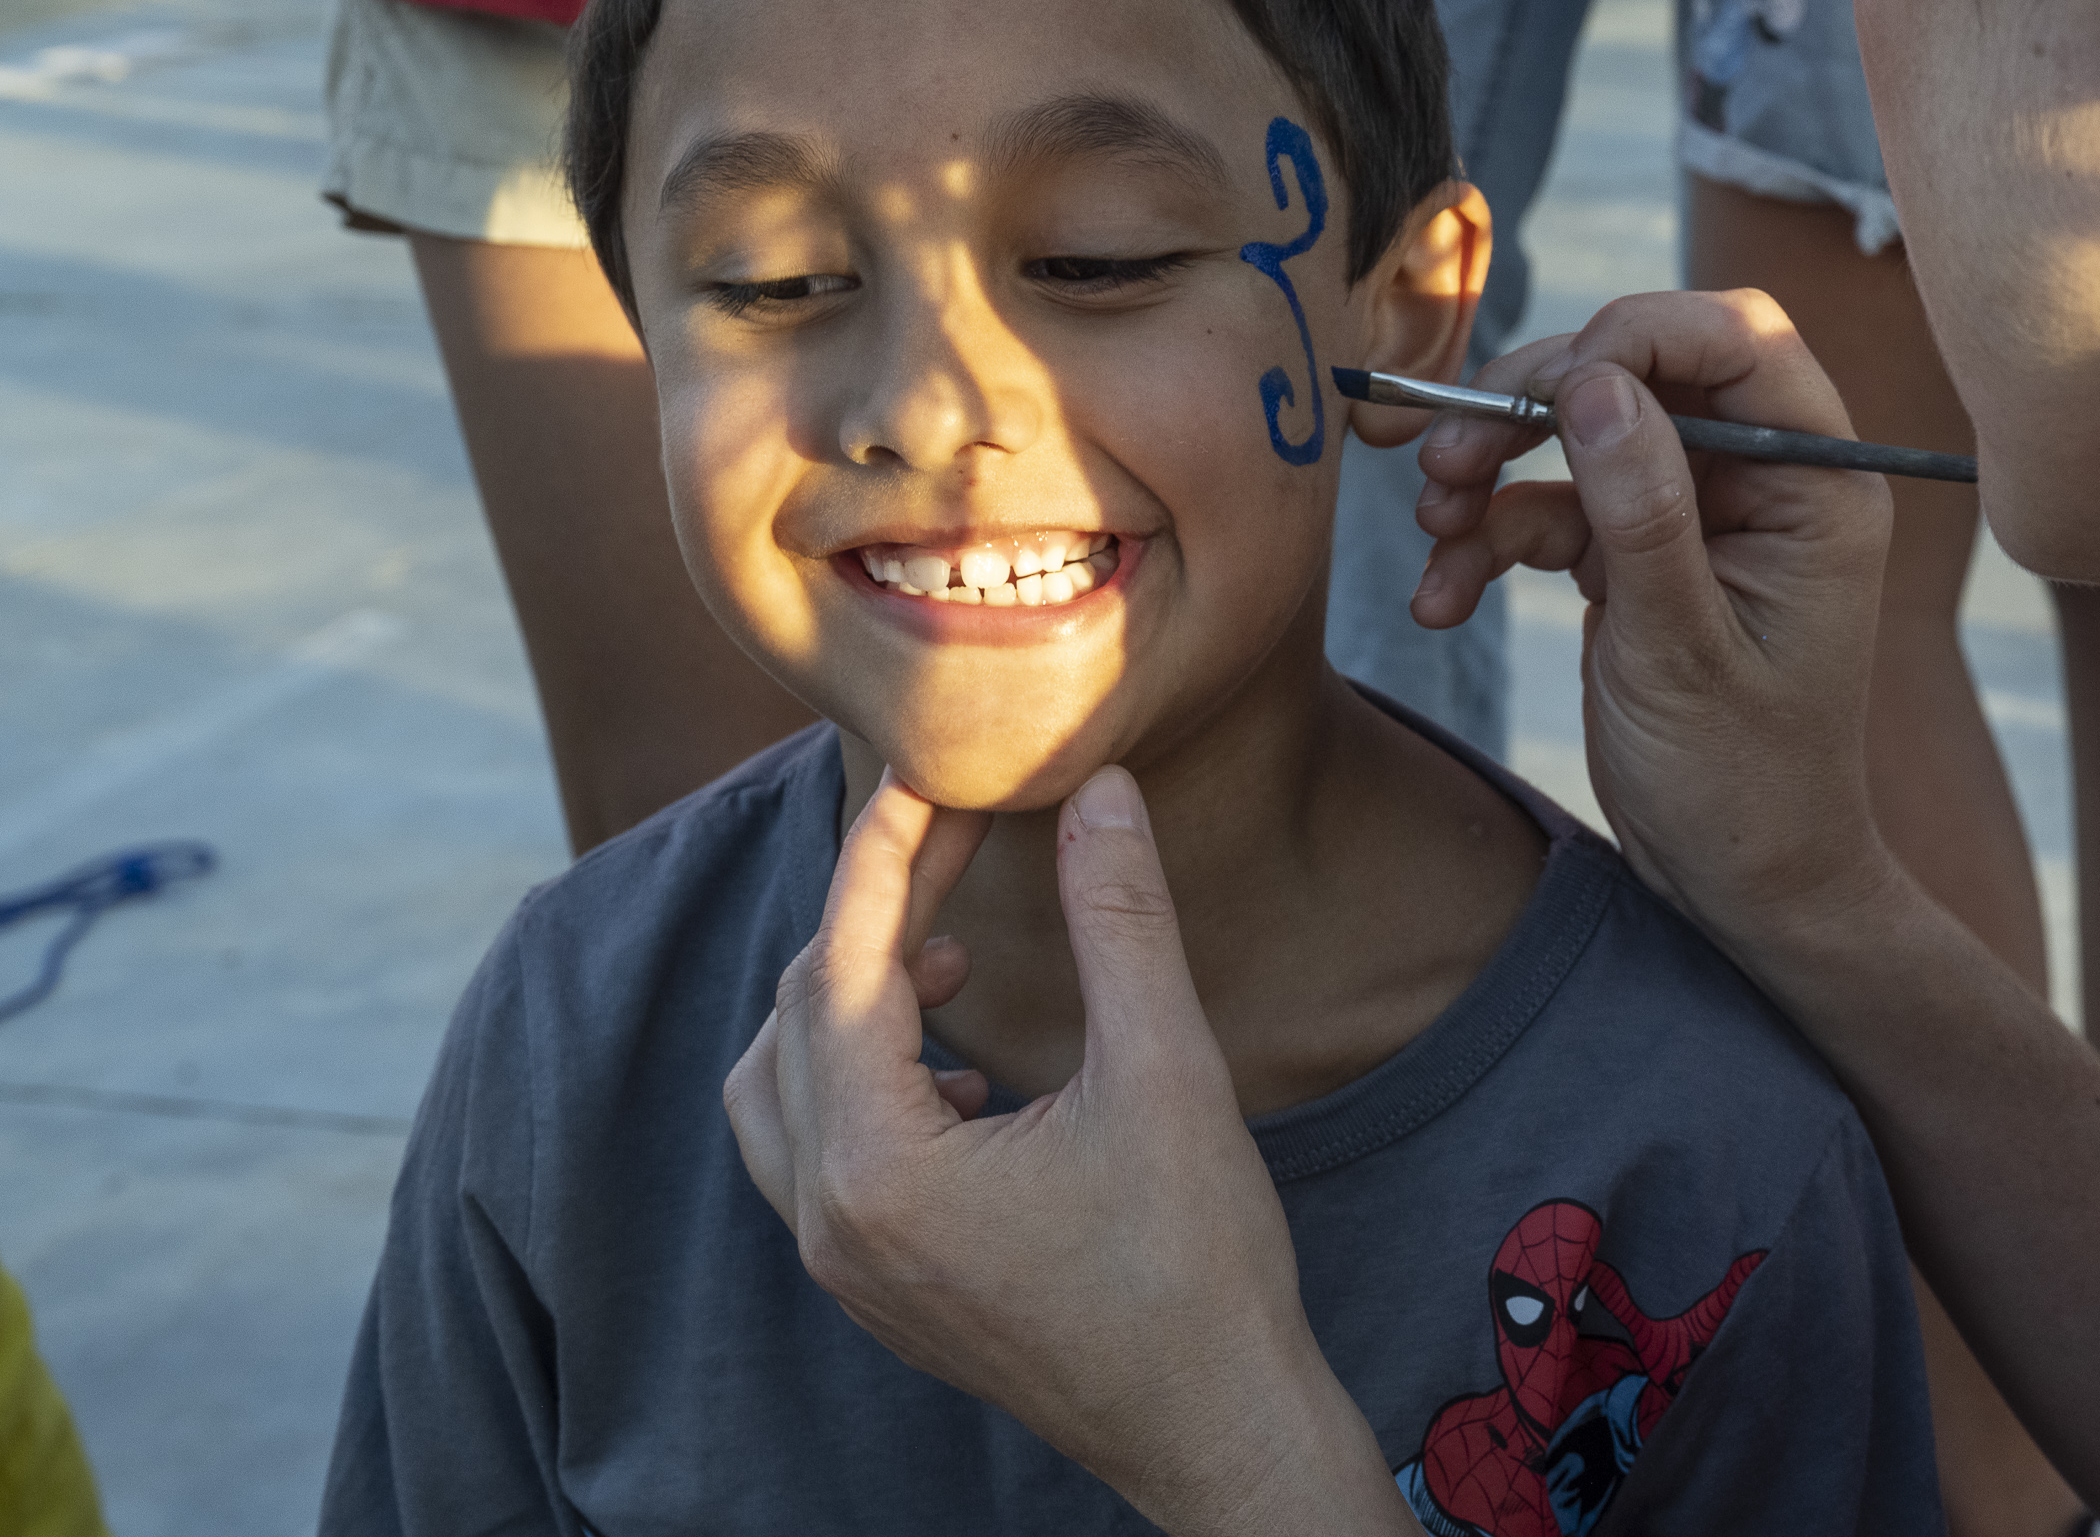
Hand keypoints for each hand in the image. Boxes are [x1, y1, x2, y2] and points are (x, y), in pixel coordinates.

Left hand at [724, 767, 1412, 1536]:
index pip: (845, 966)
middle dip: (875, 914)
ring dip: (848, 1001)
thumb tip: (1100, 791)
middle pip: (800, 1015)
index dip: (886, 853)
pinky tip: (964, 1070)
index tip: (930, 775)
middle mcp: (831, 1223)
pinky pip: (812, 1153)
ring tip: (951, 957)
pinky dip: (860, 1080)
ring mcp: (845, 1266)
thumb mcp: (1169, 1072)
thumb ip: (1121, 921)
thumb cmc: (1198, 1267)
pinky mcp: (877, 1287)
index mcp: (880, 1171)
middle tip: (962, 839)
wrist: (1215, 1427)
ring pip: (779, 1087)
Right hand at [1411, 289, 1900, 949]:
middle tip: (1448, 455)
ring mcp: (1696, 511)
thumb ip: (1644, 513)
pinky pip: (1551, 506)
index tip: (1540, 392)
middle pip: (1639, 370)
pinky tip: (1443, 599)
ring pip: (1579, 432)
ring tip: (1432, 525)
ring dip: (1492, 470)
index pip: (1735, 338)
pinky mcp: (1638, 551)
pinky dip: (1488, 539)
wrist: (1737, 885)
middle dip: (1533, 401)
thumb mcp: (1682, 651)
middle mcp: (1763, 479)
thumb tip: (1596, 385)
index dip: (1631, 338)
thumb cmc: (1742, 784)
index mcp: (1815, 484)